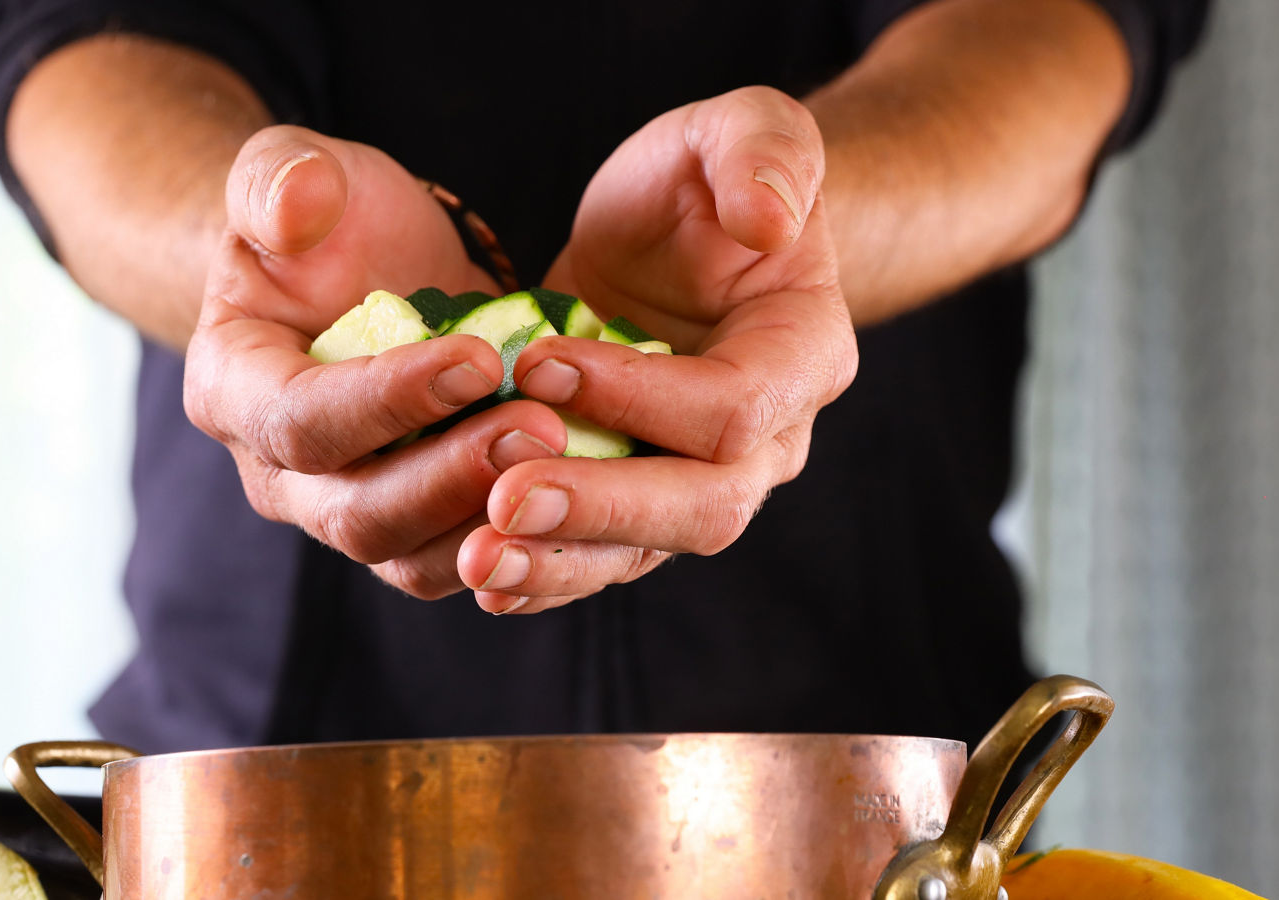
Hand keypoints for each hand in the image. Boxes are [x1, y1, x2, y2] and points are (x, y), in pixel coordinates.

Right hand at [184, 125, 568, 597]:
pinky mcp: (415, 528)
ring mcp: (346, 511)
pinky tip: (587, 498)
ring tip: (570, 458)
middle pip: (358, 514)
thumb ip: (281, 177)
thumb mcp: (294, 169)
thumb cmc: (325, 219)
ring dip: (494, 522)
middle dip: (453, 478)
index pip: (301, 422)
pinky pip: (464, 561)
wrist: (361, 270)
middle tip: (542, 429)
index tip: (479, 359)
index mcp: (234, 391)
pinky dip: (524, 542)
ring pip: (413, 558)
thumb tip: (297, 204)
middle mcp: (279, 474)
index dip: (388, 400)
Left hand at [456, 86, 858, 613]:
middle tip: (505, 500)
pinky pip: (601, 557)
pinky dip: (542, 573)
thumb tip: (768, 219)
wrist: (685, 242)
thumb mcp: (741, 130)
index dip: (637, 396)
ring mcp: (703, 481)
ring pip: (645, 550)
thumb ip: (765, 153)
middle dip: (601, 505)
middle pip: (702, 506)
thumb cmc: (712, 184)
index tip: (537, 364)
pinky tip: (478, 575)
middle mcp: (769, 440)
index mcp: (802, 355)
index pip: (731, 407)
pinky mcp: (640, 501)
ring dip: (559, 561)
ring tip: (476, 560)